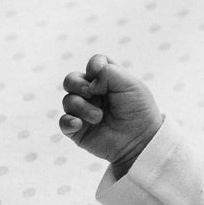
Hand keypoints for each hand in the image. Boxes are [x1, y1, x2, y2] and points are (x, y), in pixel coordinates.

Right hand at [59, 54, 162, 175]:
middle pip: (71, 79)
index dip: (94, 66)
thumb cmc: (139, 111)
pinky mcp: (77, 129)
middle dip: (78, 84)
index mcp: (107, 80)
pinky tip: (79, 124)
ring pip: (67, 100)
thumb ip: (109, 73)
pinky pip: (63, 121)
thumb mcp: (131, 85)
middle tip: (92, 93)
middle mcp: (93, 94)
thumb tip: (89, 83)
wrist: (141, 141)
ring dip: (82, 107)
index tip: (101, 74)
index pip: (93, 64)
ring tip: (98, 117)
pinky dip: (69, 121)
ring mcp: (84, 111)